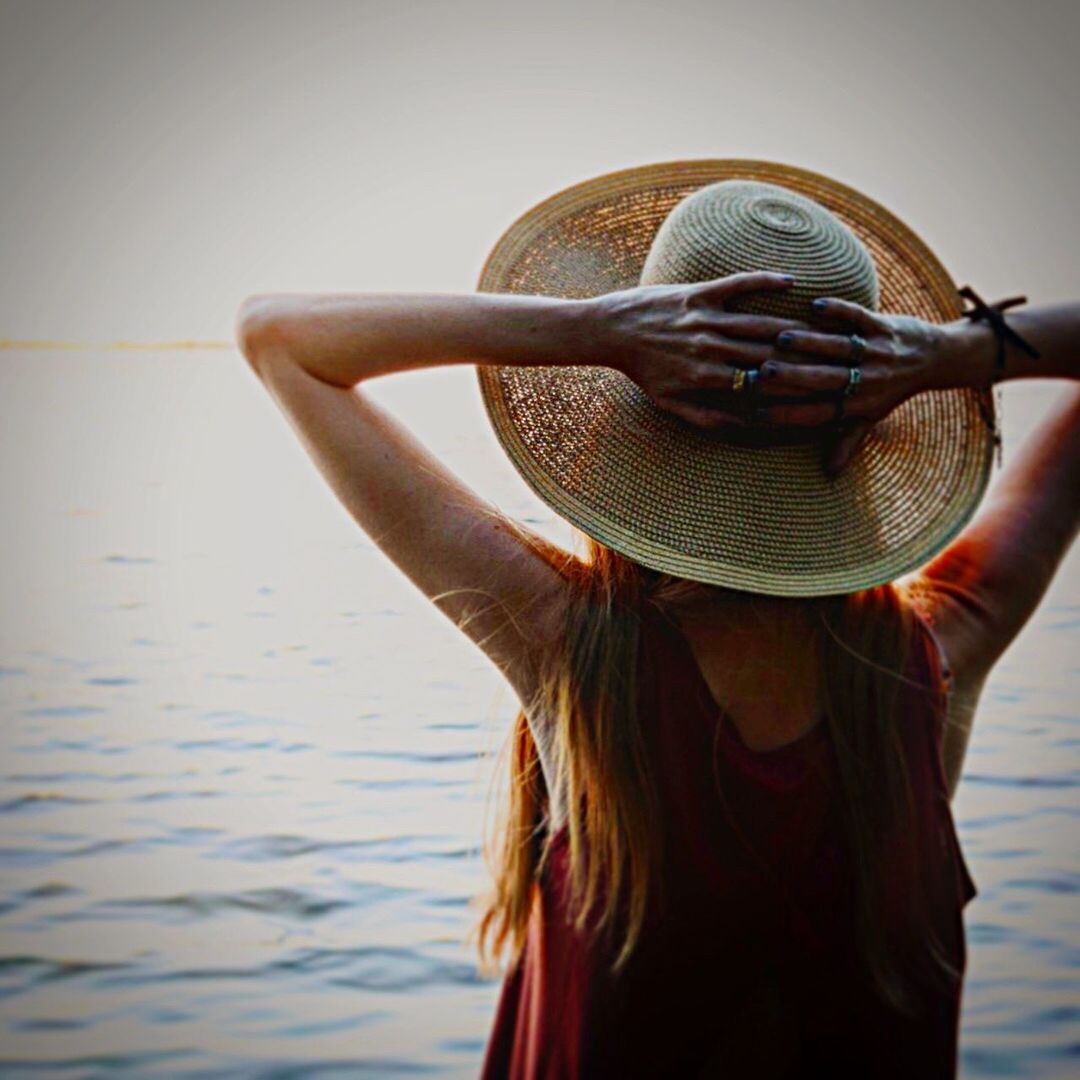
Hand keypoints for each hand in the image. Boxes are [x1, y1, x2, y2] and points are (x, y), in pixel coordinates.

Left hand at [594, 271, 807, 427]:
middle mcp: (708, 348)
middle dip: (800, 358)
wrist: (610, 331)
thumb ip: (705, 417)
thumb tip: (743, 429)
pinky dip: (765, 281)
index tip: (818, 391)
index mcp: (703, 377)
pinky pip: (738, 285)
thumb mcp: (668, 403)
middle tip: (836, 359)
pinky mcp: (698, 293)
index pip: (756, 384)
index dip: (788, 388)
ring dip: (792, 325)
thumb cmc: (641, 371)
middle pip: (764, 354)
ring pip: (758, 322)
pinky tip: (792, 281)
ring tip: (824, 328)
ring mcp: (704, 318)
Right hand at [754, 298, 948, 474]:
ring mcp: (878, 352)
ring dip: (810, 342)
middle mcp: (869, 380)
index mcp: (860, 405)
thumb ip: (847, 439)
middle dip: (794, 377)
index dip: (788, 415)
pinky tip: (815, 305)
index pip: (819, 413)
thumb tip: (829, 473)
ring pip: (840, 347)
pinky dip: (840, 311)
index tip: (757, 413)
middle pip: (826, 380)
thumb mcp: (872, 417)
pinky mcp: (885, 327)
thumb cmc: (893, 390)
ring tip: (780, 339)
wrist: (936, 358)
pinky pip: (860, 317)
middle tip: (762, 374)